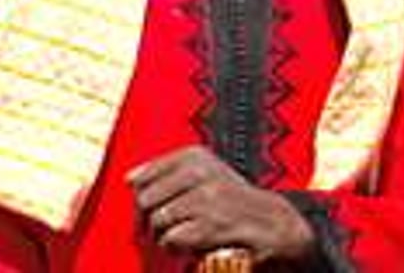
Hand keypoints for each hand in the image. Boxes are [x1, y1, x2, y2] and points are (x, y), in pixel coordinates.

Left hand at [126, 146, 313, 263]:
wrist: (274, 222)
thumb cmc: (232, 198)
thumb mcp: (203, 172)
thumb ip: (166, 172)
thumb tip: (130, 178)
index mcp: (193, 157)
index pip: (143, 175)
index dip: (140, 196)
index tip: (148, 206)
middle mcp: (199, 172)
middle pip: (145, 199)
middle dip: (147, 219)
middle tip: (158, 227)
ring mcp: (206, 199)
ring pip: (158, 220)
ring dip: (163, 235)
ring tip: (178, 235)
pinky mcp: (212, 226)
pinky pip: (174, 238)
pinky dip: (176, 246)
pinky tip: (188, 244)